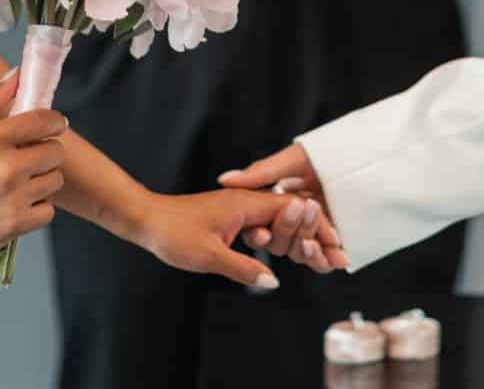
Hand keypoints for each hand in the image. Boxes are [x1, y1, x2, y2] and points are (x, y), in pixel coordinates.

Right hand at [0, 71, 66, 250]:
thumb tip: (18, 76)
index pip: (43, 122)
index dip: (53, 120)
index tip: (51, 123)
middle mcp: (6, 168)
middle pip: (55, 151)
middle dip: (46, 148)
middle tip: (30, 153)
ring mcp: (14, 198)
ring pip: (55, 180)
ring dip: (43, 177)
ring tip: (23, 178)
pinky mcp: (16, 224)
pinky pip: (49, 209)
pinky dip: (39, 205)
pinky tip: (21, 199)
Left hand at [137, 189, 343, 286]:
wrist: (147, 219)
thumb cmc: (173, 233)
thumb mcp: (209, 256)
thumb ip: (244, 268)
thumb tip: (273, 281)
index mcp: (246, 204)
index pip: (293, 211)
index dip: (316, 230)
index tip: (335, 249)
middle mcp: (247, 201)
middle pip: (292, 214)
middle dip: (316, 234)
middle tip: (337, 258)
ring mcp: (241, 208)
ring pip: (280, 219)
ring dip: (300, 236)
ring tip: (320, 257)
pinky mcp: (233, 217)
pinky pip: (266, 224)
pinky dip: (281, 237)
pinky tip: (290, 251)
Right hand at [218, 144, 347, 269]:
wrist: (367, 156)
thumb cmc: (330, 151)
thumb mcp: (294, 159)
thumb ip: (261, 173)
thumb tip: (225, 179)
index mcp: (279, 203)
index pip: (261, 226)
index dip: (259, 234)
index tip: (262, 234)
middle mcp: (295, 220)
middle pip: (280, 243)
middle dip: (288, 236)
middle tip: (302, 215)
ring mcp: (315, 231)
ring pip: (301, 254)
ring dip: (307, 253)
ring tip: (313, 244)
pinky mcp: (336, 241)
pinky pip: (327, 259)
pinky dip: (330, 261)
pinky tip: (337, 258)